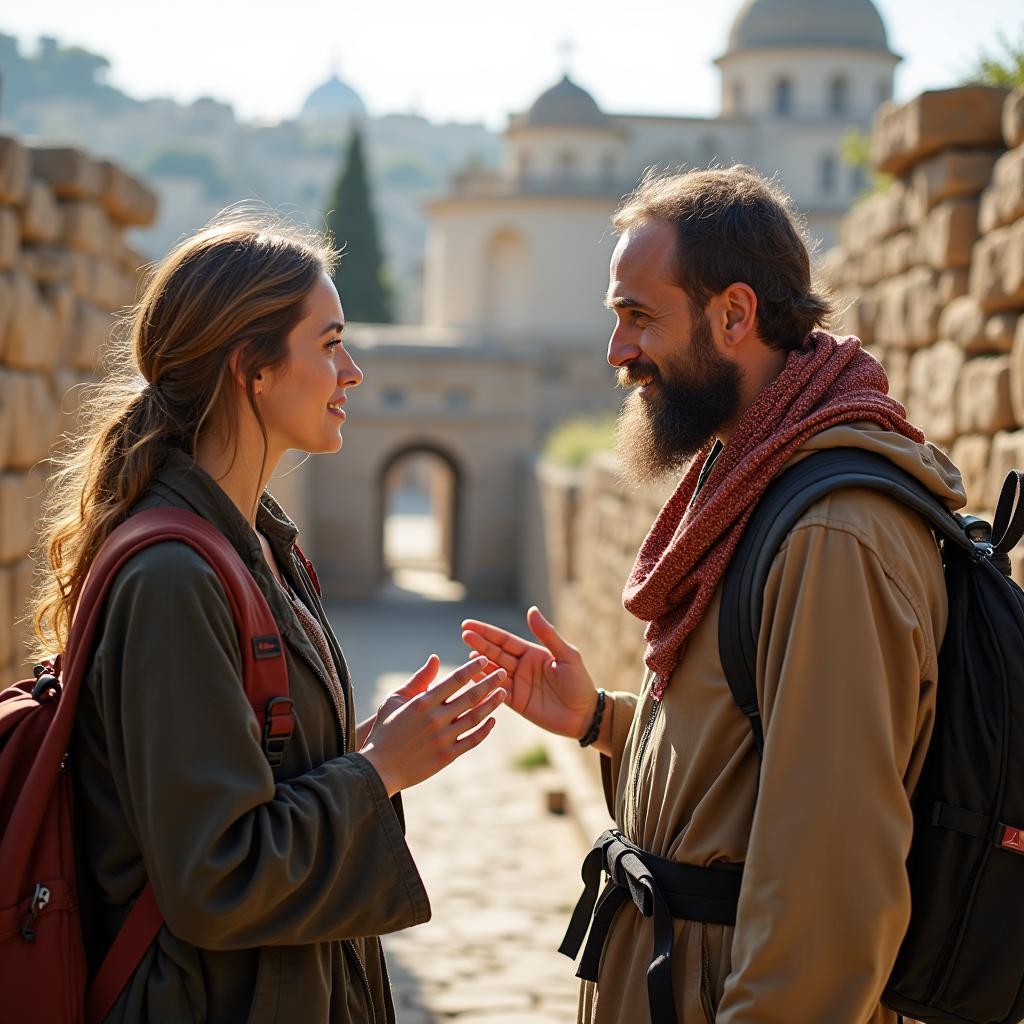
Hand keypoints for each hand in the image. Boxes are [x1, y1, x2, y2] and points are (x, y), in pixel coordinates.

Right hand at [359, 655, 506, 795]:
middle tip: (503, 673)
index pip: (455, 680)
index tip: (484, 660)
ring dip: (492, 704)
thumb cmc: (385, 730)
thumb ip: (419, 679)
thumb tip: (436, 659)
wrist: (378, 768)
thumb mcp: (395, 700)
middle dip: (489, 683)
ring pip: (475, 718)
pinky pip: (472, 740)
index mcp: (423, 702)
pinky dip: (485, 730)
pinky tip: (492, 720)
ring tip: (503, 693)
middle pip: (470, 697)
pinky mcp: (447, 756)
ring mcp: (443, 739)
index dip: (472, 668)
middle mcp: (435, 719)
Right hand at [461, 607, 596, 740]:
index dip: (487, 632)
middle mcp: (521, 666)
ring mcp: (517, 684)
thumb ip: (548, 635)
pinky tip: (473, 678)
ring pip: (494, 671)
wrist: (584, 715)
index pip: (504, 640)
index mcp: (532, 653)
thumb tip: (532, 610)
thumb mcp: (566, 655)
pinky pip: (496, 691)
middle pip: (496, 653)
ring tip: (469, 656)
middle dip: (480, 644)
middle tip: (464, 635)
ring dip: (481, 664)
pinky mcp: (516, 702)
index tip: (469, 624)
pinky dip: (484, 684)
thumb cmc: (579, 682)